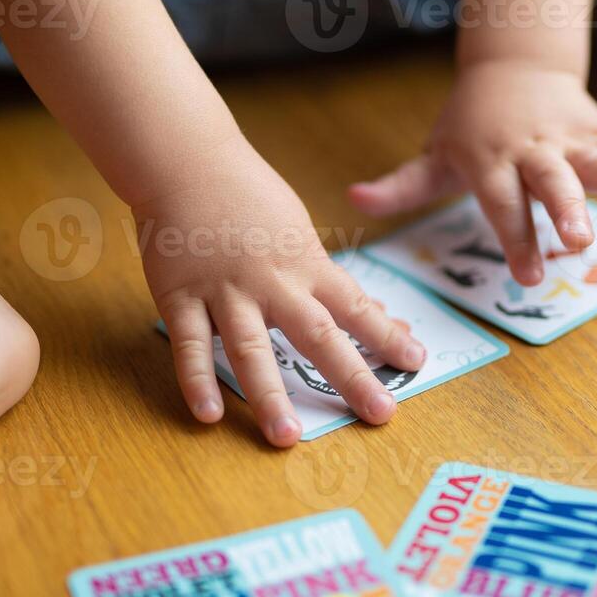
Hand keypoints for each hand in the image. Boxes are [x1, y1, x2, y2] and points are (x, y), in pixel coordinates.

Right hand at [136, 138, 425, 445]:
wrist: (185, 160)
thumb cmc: (248, 196)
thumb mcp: (298, 232)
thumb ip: (329, 281)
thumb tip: (376, 319)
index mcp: (305, 263)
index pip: (355, 306)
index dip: (386, 336)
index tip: (416, 363)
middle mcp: (271, 281)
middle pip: (317, 335)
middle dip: (352, 377)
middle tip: (380, 415)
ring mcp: (224, 290)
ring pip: (250, 348)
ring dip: (268, 395)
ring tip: (285, 436)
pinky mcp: (180, 296)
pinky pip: (189, 345)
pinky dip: (197, 381)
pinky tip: (208, 416)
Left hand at [349, 60, 596, 283]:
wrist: (512, 68)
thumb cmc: (469, 126)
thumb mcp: (435, 153)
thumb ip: (401, 184)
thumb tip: (352, 200)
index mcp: (490, 162)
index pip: (502, 205)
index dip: (515, 238)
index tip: (528, 276)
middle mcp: (532, 152)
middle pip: (550, 184)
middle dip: (565, 213)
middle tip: (581, 243)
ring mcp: (568, 141)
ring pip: (596, 161)